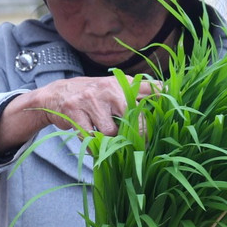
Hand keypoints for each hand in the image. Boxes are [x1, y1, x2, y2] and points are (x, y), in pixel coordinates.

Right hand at [0, 76, 158, 150]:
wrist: (56, 94)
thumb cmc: (93, 96)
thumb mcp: (114, 89)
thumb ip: (137, 94)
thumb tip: (165, 98)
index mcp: (122, 83)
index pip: (151, 88)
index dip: (165, 98)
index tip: (170, 112)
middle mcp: (109, 89)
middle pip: (133, 118)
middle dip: (135, 135)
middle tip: (135, 143)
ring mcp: (91, 100)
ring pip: (110, 131)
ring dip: (108, 138)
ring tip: (102, 133)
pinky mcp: (75, 112)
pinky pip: (90, 136)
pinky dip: (91, 141)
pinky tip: (87, 134)